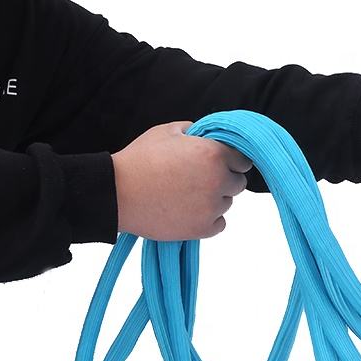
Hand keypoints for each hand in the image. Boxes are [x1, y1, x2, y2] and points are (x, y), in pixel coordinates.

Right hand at [112, 121, 252, 239]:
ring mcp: (211, 207)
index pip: (243, 160)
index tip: (222, 163)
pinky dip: (208, 219)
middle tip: (200, 179)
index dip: (231, 160)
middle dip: (224, 180)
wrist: (117, 193)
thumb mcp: (167, 132)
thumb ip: (196, 132)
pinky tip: (188, 210)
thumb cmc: (140, 159)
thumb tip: (209, 135)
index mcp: (213, 154)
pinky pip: (219, 224)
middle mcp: (218, 181)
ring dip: (214, 199)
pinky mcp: (203, 229)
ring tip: (186, 194)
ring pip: (227, 203)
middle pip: (238, 183)